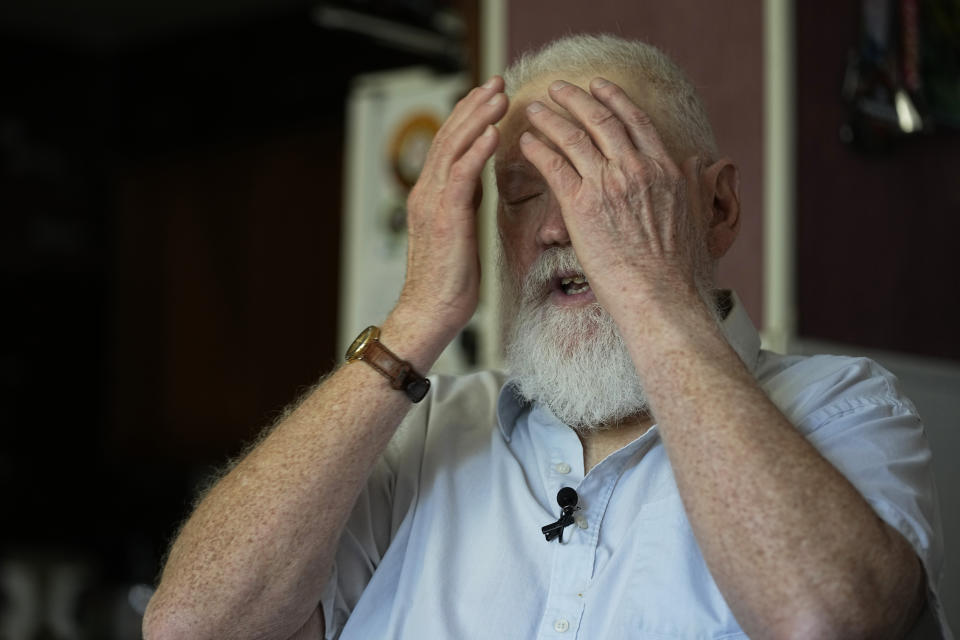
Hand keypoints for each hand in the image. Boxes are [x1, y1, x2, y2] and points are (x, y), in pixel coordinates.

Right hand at [397, 76, 507, 338]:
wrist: (429, 312)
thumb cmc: (449, 282)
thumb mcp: (460, 231)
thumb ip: (465, 201)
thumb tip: (479, 179)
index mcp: (432, 195)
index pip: (450, 144)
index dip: (469, 115)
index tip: (490, 94)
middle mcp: (427, 192)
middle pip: (450, 136)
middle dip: (474, 106)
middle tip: (498, 81)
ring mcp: (433, 203)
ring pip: (454, 148)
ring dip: (478, 119)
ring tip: (499, 96)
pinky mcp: (445, 218)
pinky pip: (462, 177)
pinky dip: (477, 151)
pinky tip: (493, 132)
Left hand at [519, 77, 707, 320]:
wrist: (659, 295)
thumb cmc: (675, 267)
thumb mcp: (694, 213)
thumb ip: (691, 183)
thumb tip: (695, 163)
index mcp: (664, 168)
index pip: (635, 120)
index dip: (614, 98)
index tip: (599, 86)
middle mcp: (636, 169)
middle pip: (601, 120)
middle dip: (576, 98)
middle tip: (559, 88)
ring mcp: (607, 185)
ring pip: (574, 137)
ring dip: (550, 118)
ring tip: (534, 108)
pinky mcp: (580, 206)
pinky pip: (553, 166)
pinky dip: (538, 149)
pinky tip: (526, 142)